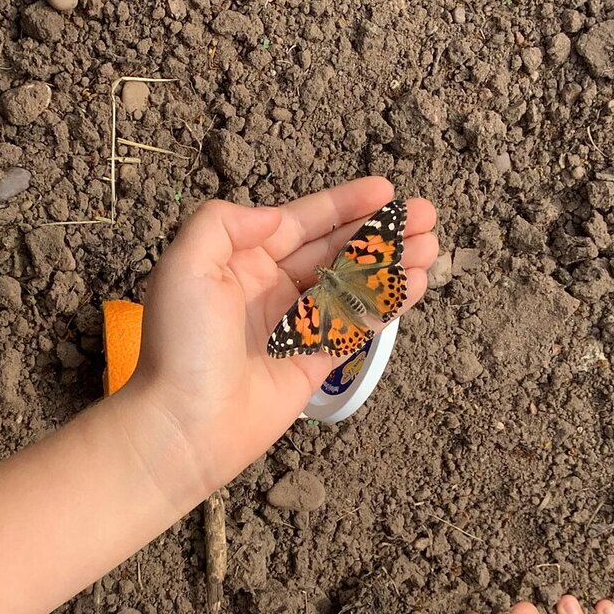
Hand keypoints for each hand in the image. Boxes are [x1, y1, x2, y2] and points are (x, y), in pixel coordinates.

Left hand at [124, 177, 437, 488]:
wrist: (186, 423)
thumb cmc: (182, 345)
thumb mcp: (186, 265)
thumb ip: (224, 224)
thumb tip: (276, 216)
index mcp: (238, 262)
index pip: (299, 223)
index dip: (343, 205)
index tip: (384, 190)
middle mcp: (266, 289)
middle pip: (333, 250)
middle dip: (378, 231)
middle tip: (424, 215)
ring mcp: (292, 327)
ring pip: (351, 285)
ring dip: (391, 264)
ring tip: (431, 246)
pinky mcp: (312, 363)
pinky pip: (355, 325)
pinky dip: (386, 304)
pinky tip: (415, 283)